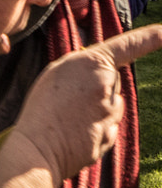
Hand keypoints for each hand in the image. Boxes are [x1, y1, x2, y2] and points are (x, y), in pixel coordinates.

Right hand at [12, 26, 161, 179]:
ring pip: (110, 105)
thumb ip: (84, 69)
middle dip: (97, 86)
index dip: (151, 37)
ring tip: (66, 118)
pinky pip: (106, 126)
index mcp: (93, 64)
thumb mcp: (56, 74)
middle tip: (67, 98)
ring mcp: (112, 112)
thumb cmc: (41, 109)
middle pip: (111, 80)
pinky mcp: (111, 135)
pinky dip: (93, 128)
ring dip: (95, 109)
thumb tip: (107, 76)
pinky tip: (73, 133)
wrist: (37, 150)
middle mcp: (107, 85)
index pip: (129, 46)